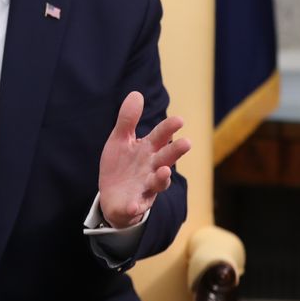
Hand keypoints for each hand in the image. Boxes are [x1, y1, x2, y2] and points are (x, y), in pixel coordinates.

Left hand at [98, 91, 190, 228]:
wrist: (112, 196)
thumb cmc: (121, 165)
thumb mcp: (120, 139)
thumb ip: (128, 119)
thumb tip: (136, 94)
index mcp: (148, 150)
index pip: (160, 136)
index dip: (169, 128)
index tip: (179, 120)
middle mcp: (151, 168)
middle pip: (166, 158)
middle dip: (175, 152)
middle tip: (186, 143)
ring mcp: (145, 187)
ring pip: (158, 183)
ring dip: (162, 178)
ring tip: (165, 171)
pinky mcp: (135, 204)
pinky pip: (136, 206)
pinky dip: (135, 206)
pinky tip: (133, 205)